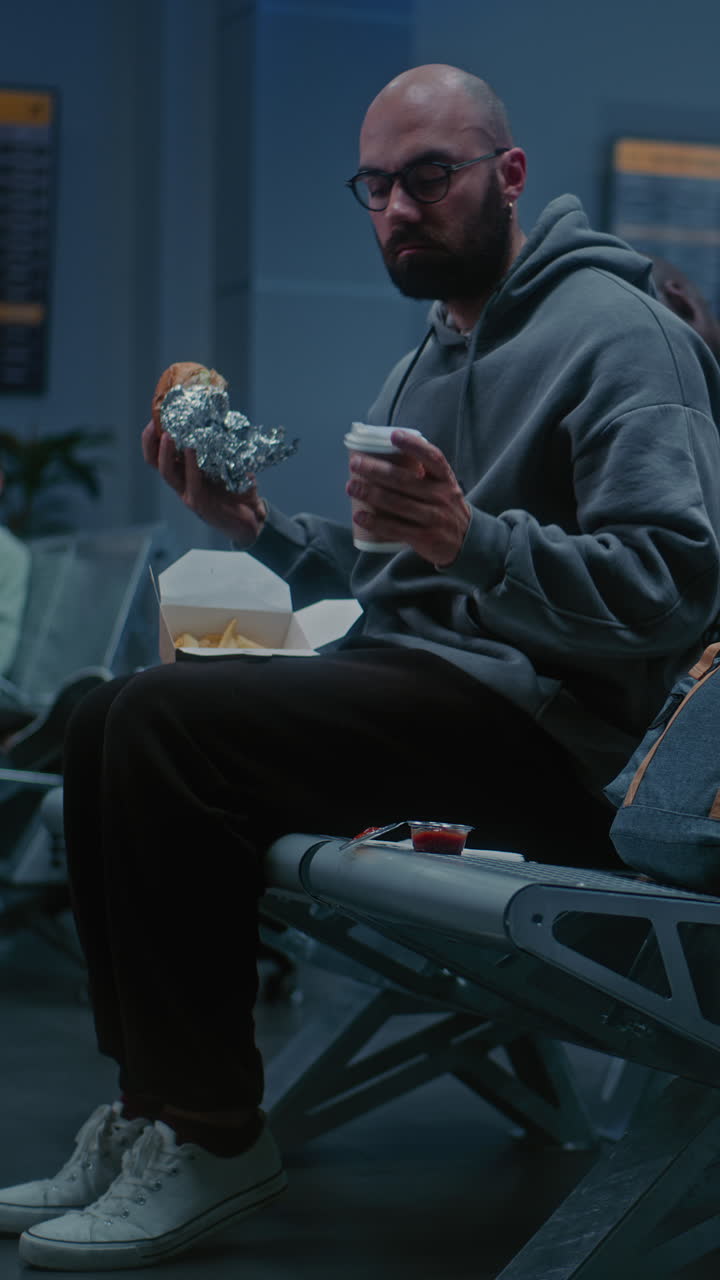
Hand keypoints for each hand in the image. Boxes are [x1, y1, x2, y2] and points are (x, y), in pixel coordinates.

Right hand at [141, 422, 266, 545]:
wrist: (253, 515)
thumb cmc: (238, 487)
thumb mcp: (228, 461)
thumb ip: (221, 444)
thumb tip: (221, 416)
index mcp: (184, 470)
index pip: (158, 454)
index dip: (151, 437)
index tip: (155, 416)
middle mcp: (182, 481)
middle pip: (155, 462)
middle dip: (151, 442)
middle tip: (153, 423)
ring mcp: (188, 493)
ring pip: (168, 473)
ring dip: (166, 453)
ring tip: (167, 436)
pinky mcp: (200, 504)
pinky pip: (191, 483)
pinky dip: (190, 466)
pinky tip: (191, 451)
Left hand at [345, 430, 470, 565]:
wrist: (467, 543)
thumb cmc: (445, 509)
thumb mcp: (445, 488)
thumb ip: (424, 474)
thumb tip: (386, 457)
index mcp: (446, 480)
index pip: (433, 458)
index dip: (413, 445)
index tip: (394, 435)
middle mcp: (441, 497)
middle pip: (404, 480)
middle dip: (376, 470)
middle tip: (355, 463)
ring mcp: (433, 518)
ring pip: (396, 503)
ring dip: (370, 494)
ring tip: (351, 487)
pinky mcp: (424, 538)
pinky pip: (395, 528)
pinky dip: (375, 522)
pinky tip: (359, 515)